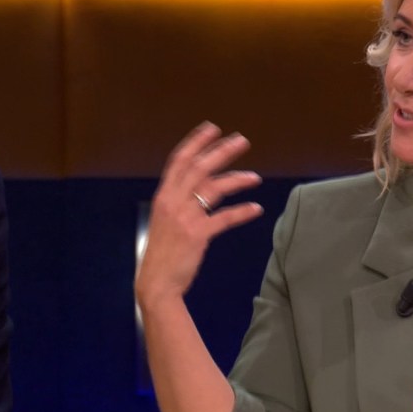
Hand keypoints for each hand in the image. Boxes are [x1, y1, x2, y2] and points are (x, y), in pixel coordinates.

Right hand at [135, 122, 263, 304]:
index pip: (179, 161)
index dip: (196, 142)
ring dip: (237, 179)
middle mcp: (172, 201)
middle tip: (243, 141)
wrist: (156, 283)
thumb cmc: (163, 253)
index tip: (212, 128)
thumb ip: (179, 202)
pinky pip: (225, 217)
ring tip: (255, 177)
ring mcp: (184, 217)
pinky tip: (256, 209)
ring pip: (214, 188)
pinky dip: (242, 212)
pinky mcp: (197, 234)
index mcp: (163, 196)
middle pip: (199, 167)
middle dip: (222, 151)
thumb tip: (199, 188)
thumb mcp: (165, 221)